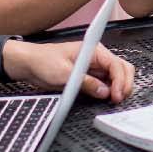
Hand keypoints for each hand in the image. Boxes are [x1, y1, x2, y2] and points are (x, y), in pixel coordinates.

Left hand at [5, 40, 134, 102]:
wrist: (28, 64)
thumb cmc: (43, 62)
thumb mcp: (63, 74)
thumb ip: (85, 82)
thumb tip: (103, 91)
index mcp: (94, 50)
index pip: (116, 64)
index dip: (120, 81)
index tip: (116, 95)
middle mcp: (97, 57)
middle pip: (122, 69)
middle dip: (124, 84)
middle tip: (118, 100)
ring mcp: (94, 67)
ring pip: (117, 77)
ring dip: (119, 88)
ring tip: (113, 101)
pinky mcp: (89, 76)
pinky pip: (106, 83)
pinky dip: (110, 91)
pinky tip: (106, 99)